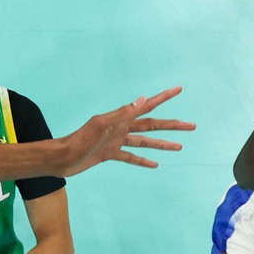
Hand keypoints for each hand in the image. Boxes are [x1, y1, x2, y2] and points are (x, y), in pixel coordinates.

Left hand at [57, 87, 192, 174]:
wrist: (62, 158)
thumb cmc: (79, 141)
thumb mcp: (101, 125)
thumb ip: (122, 114)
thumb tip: (142, 99)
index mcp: (121, 119)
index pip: (147, 106)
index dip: (163, 97)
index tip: (178, 90)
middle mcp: (121, 128)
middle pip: (152, 126)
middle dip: (171, 125)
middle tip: (191, 125)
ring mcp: (116, 141)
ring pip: (144, 142)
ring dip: (162, 144)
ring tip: (179, 147)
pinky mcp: (109, 154)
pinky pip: (131, 157)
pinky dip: (143, 160)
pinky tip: (155, 164)